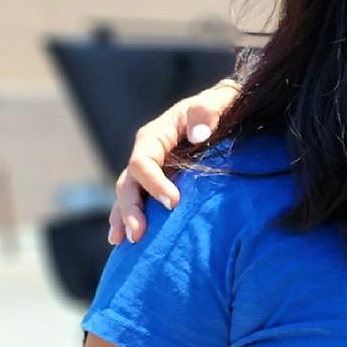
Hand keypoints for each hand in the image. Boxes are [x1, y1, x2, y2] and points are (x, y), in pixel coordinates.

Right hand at [108, 79, 241, 244]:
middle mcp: (146, 154)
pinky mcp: (156, 183)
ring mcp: (150, 170)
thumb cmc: (220, 108)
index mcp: (155, 136)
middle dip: (131, 209)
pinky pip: (138, 201)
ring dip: (124, 218)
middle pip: (128, 183)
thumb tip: (198, 135)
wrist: (224, 111)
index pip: (143, 162)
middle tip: (138, 235)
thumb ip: (206, 115)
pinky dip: (128, 218)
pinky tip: (123, 241)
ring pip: (128, 195)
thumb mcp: (215, 105)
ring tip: (124, 242)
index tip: (173, 203)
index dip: (154, 183)